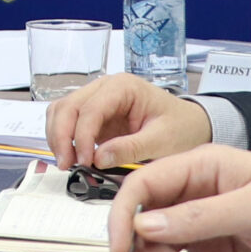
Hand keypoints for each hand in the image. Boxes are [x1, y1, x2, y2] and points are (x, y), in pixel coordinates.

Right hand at [47, 73, 214, 166]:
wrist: (192, 126)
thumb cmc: (182, 128)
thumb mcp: (162, 141)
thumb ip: (130, 148)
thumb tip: (98, 158)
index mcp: (123, 87)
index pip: (90, 108)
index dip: (81, 136)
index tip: (84, 162)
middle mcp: (105, 88)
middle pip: (68, 106)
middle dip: (62, 136)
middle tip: (66, 164)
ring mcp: (97, 100)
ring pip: (62, 111)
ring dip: (58, 137)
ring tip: (67, 163)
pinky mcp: (94, 116)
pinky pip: (67, 122)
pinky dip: (63, 138)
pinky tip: (70, 156)